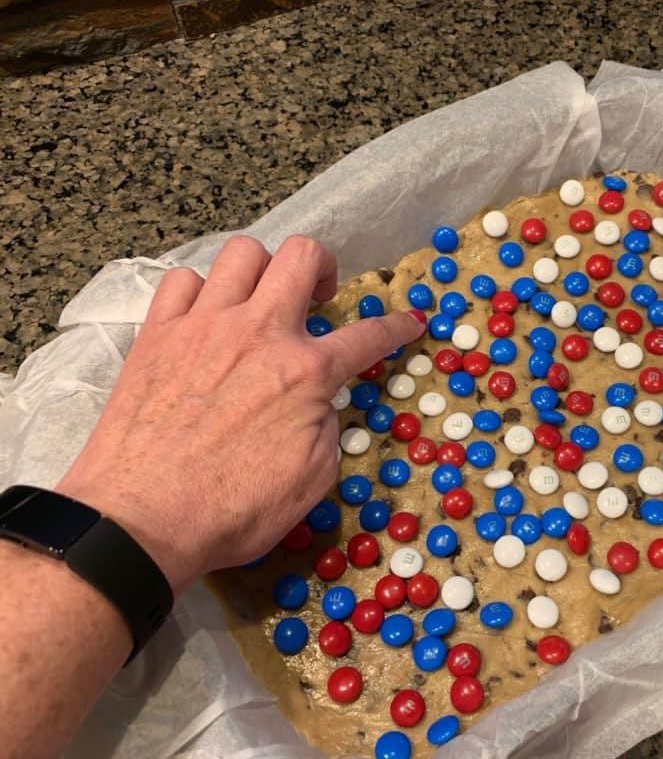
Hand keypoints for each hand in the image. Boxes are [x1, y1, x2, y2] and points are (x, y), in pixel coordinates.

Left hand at [55, 234, 423, 595]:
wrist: (143, 521)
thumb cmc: (232, 511)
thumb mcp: (312, 478)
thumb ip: (324, 426)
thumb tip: (315, 403)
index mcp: (306, 373)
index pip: (368, 336)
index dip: (397, 326)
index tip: (408, 320)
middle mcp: (259, 334)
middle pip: (303, 257)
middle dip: (325, 267)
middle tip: (319, 297)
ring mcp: (204, 327)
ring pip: (243, 252)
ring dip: (263, 271)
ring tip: (260, 300)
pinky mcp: (157, 334)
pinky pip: (183, 281)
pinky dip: (201, 290)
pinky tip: (204, 317)